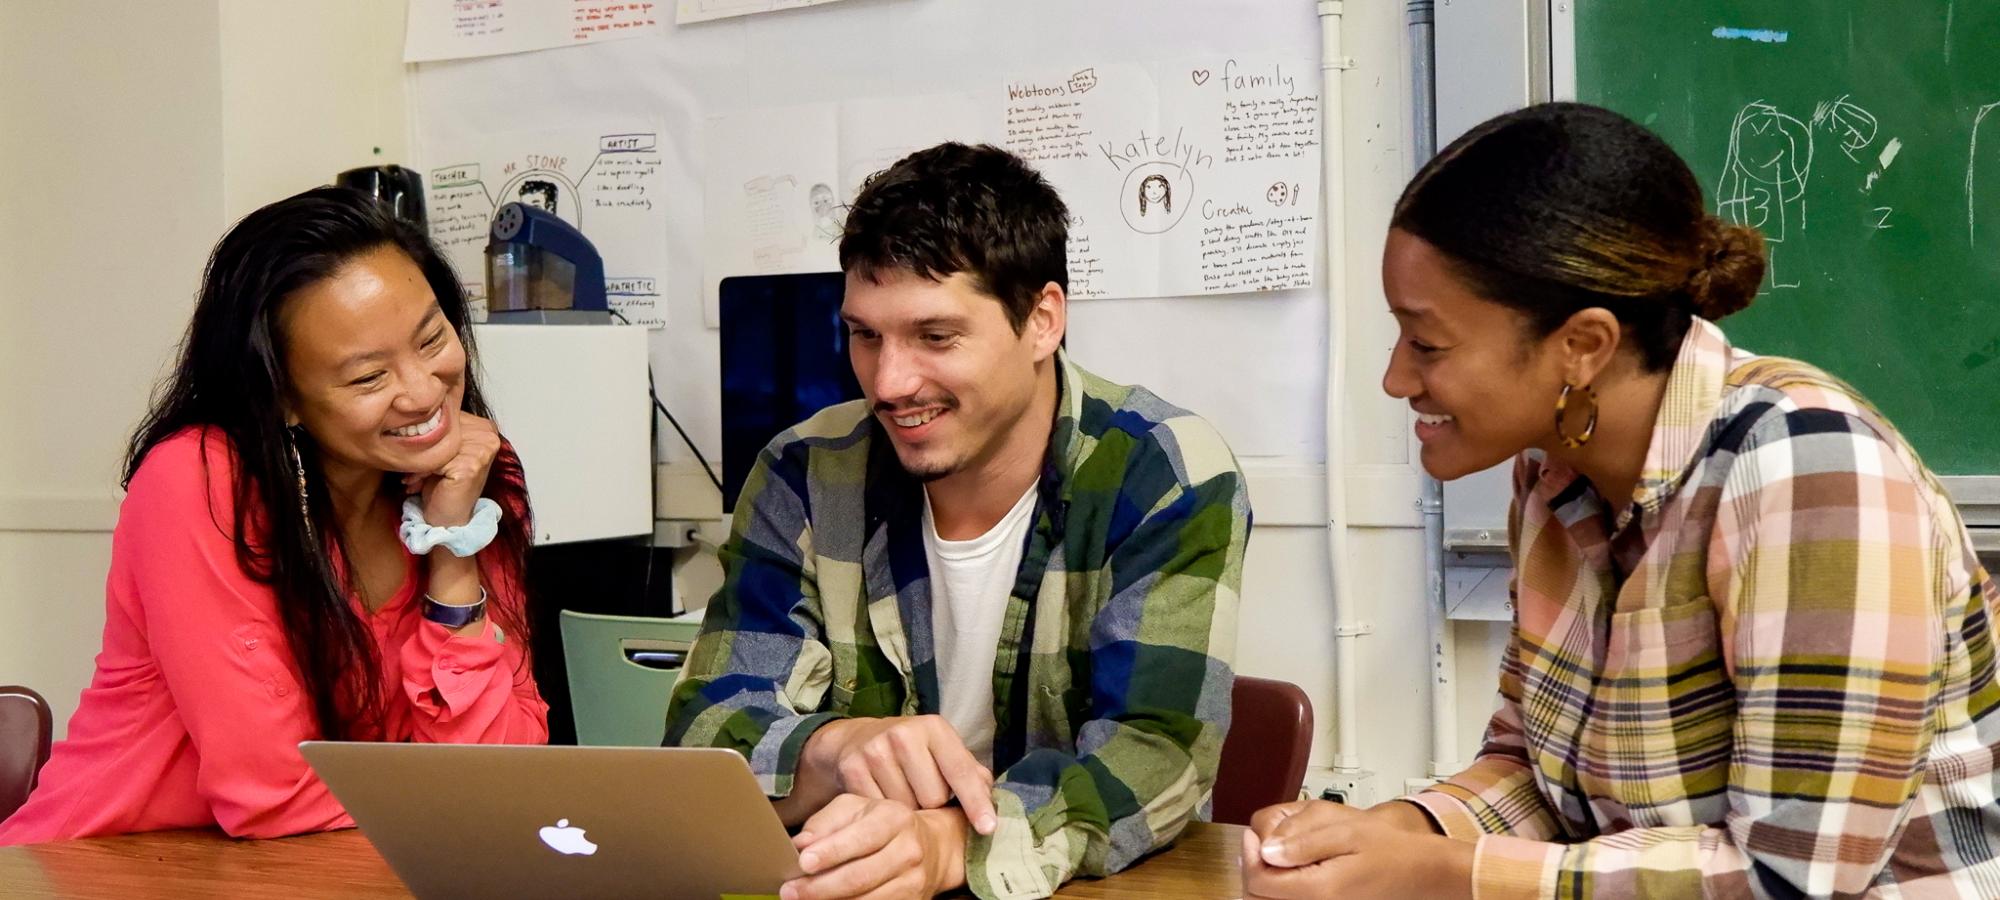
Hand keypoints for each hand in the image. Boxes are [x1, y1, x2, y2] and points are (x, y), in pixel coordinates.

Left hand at [401, 411, 499, 526]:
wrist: (446, 520)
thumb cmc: (442, 486)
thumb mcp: (442, 450)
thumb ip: (440, 428)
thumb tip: (413, 408)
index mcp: (486, 427)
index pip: (446, 416)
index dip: (427, 436)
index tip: (418, 456)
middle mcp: (489, 436)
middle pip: (441, 429)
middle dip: (421, 449)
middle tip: (412, 472)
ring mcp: (483, 450)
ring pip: (435, 445)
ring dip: (418, 463)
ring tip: (415, 479)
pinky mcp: (472, 465)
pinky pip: (434, 459)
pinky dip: (420, 472)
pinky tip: (418, 484)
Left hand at [781, 794, 966, 899]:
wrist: (931, 847)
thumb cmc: (882, 824)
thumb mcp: (856, 809)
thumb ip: (826, 822)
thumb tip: (801, 844)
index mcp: (894, 819)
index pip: (861, 838)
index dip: (831, 852)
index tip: (804, 862)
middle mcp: (908, 850)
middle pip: (860, 876)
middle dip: (820, 887)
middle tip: (790, 891)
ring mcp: (913, 881)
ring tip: (801, 899)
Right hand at [808, 716, 997, 834]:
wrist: (855, 739)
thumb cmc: (911, 751)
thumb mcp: (942, 751)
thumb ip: (970, 774)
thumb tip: (992, 804)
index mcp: (934, 728)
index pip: (960, 771)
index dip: (976, 802)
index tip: (988, 828)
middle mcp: (904, 735)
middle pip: (933, 797)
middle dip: (933, 804)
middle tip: (922, 792)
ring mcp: (876, 750)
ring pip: (907, 808)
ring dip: (909, 810)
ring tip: (902, 793)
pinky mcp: (853, 768)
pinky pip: (879, 811)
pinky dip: (885, 812)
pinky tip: (883, 796)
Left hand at [1240, 800, 1473, 899]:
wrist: (1419, 872)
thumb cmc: (1389, 849)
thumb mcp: (1346, 830)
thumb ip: (1303, 840)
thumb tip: (1266, 849)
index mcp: (1319, 890)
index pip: (1259, 880)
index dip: (1249, 855)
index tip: (1254, 835)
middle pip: (1257, 896)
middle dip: (1253, 867)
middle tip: (1264, 842)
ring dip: (1264, 878)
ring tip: (1278, 853)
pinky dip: (1279, 886)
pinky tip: (1289, 867)